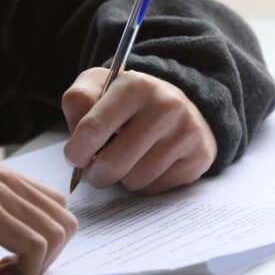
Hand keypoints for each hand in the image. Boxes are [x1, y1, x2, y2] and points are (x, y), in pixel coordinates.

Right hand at [0, 160, 77, 274]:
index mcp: (3, 179)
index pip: (53, 206)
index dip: (44, 241)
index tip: (14, 264)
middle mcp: (9, 181)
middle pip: (64, 220)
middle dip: (47, 257)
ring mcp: (3, 193)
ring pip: (57, 234)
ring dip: (36, 268)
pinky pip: (35, 248)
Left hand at [62, 68, 216, 194]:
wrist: (179, 104)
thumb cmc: (130, 101)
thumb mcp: (99, 86)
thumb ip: (78, 102)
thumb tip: (78, 140)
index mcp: (136, 86)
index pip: (92, 129)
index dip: (76, 152)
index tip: (75, 157)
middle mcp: (166, 106)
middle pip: (112, 163)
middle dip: (96, 174)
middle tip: (96, 169)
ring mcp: (187, 132)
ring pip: (135, 180)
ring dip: (123, 178)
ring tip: (127, 161)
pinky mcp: (199, 156)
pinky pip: (156, 188)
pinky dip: (146, 184)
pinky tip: (150, 165)